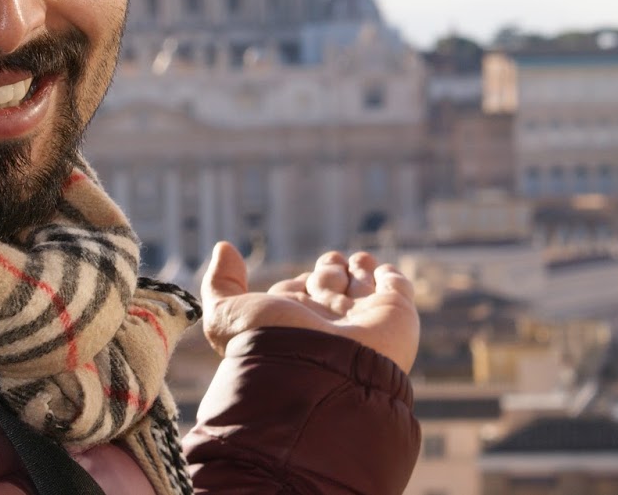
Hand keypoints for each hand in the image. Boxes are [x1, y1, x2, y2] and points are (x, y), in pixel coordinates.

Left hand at [200, 242, 419, 372]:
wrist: (325, 371)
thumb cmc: (272, 345)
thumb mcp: (227, 315)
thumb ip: (221, 283)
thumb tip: (224, 247)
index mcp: (294, 321)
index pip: (298, 293)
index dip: (298, 283)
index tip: (297, 284)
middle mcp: (327, 320)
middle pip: (330, 285)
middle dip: (329, 271)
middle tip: (328, 269)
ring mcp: (363, 317)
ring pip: (361, 283)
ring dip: (359, 267)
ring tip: (357, 262)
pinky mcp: (396, 312)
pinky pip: (396, 287)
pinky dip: (389, 276)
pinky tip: (381, 272)